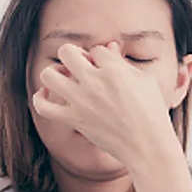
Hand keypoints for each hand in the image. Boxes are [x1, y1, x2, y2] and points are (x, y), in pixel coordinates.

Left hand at [34, 41, 175, 166]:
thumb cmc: (151, 112)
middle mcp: (94, 82)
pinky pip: (43, 106)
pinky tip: (47, 95)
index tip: (105, 69)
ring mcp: (81, 101)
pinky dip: (40, 99)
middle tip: (80, 68)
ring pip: (48, 75)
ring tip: (63, 79)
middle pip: (67, 52)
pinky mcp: (74, 119)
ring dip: (54, 73)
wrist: (146, 145)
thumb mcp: (143, 81)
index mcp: (114, 70)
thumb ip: (122, 63)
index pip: (96, 49)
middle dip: (73, 55)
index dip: (99, 57)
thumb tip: (108, 47)